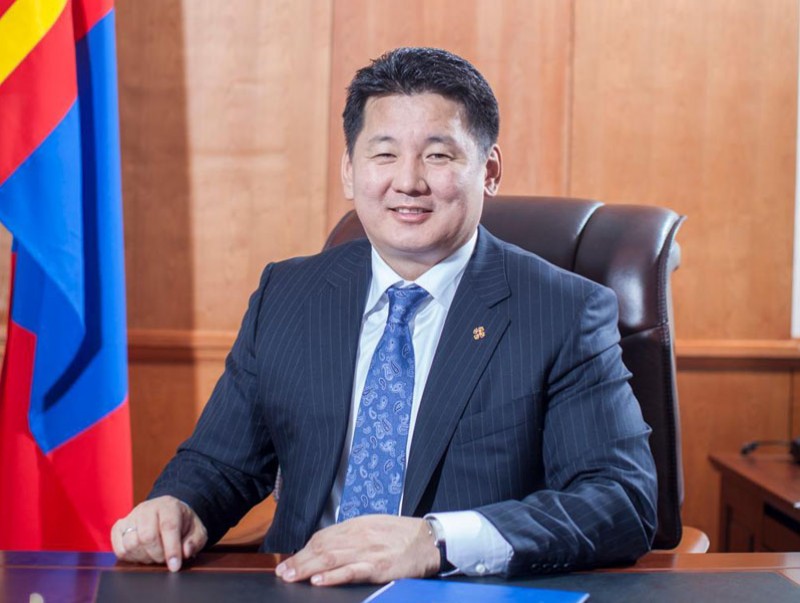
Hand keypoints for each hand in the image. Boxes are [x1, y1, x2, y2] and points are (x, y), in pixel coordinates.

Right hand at [111, 495, 207, 571]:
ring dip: (144, 557)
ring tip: (154, 555)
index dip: (171, 549)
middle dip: (158, 555)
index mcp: (169, 506)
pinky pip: (119, 549)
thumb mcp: (197, 531)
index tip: (175, 566)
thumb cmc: (183, 524)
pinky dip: (131, 557)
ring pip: (131, 544)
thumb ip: (195, 541)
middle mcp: (147, 509)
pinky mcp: (118, 528)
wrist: (168, 512)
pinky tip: (142, 554)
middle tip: (165, 558)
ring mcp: (131, 517)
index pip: (168, 526)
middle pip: (147, 537)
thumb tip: (185, 552)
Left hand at [275, 516, 439, 585]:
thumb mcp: (374, 527)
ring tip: (292, 577)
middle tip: (282, 573)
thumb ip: (352, 536)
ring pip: (332, 558)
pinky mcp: (379, 566)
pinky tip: (319, 581)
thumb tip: (328, 547)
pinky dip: (334, 576)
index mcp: (357, 525)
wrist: (430, 540)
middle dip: (300, 561)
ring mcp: (369, 551)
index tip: (289, 562)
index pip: (322, 537)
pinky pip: (352, 571)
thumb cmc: (402, 535)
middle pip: (322, 548)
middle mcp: (359, 535)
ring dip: (308, 569)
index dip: (303, 551)